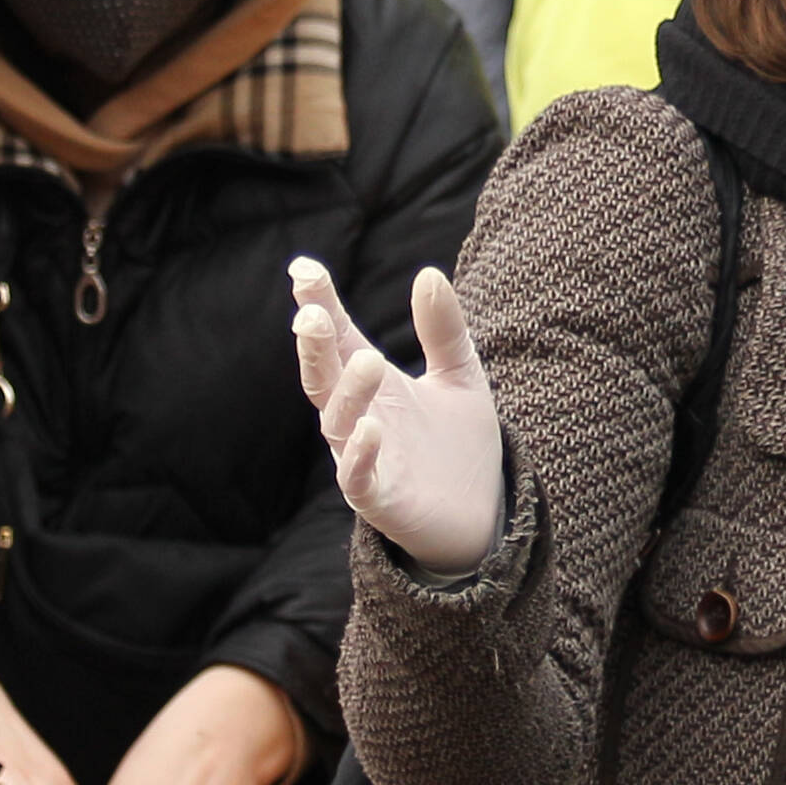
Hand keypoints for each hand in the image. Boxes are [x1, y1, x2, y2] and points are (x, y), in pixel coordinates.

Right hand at [293, 257, 507, 573]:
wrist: (481, 514)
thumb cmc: (459, 445)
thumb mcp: (460, 375)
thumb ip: (443, 329)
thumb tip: (428, 273)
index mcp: (372, 382)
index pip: (337, 336)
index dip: (318, 303)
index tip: (303, 269)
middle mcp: (358, 416)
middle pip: (322, 376)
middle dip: (315, 347)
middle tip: (312, 315)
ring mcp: (362, 457)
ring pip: (336, 422)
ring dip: (348, 392)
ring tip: (368, 361)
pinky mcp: (377, 499)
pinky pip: (356, 477)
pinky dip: (359, 454)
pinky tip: (371, 429)